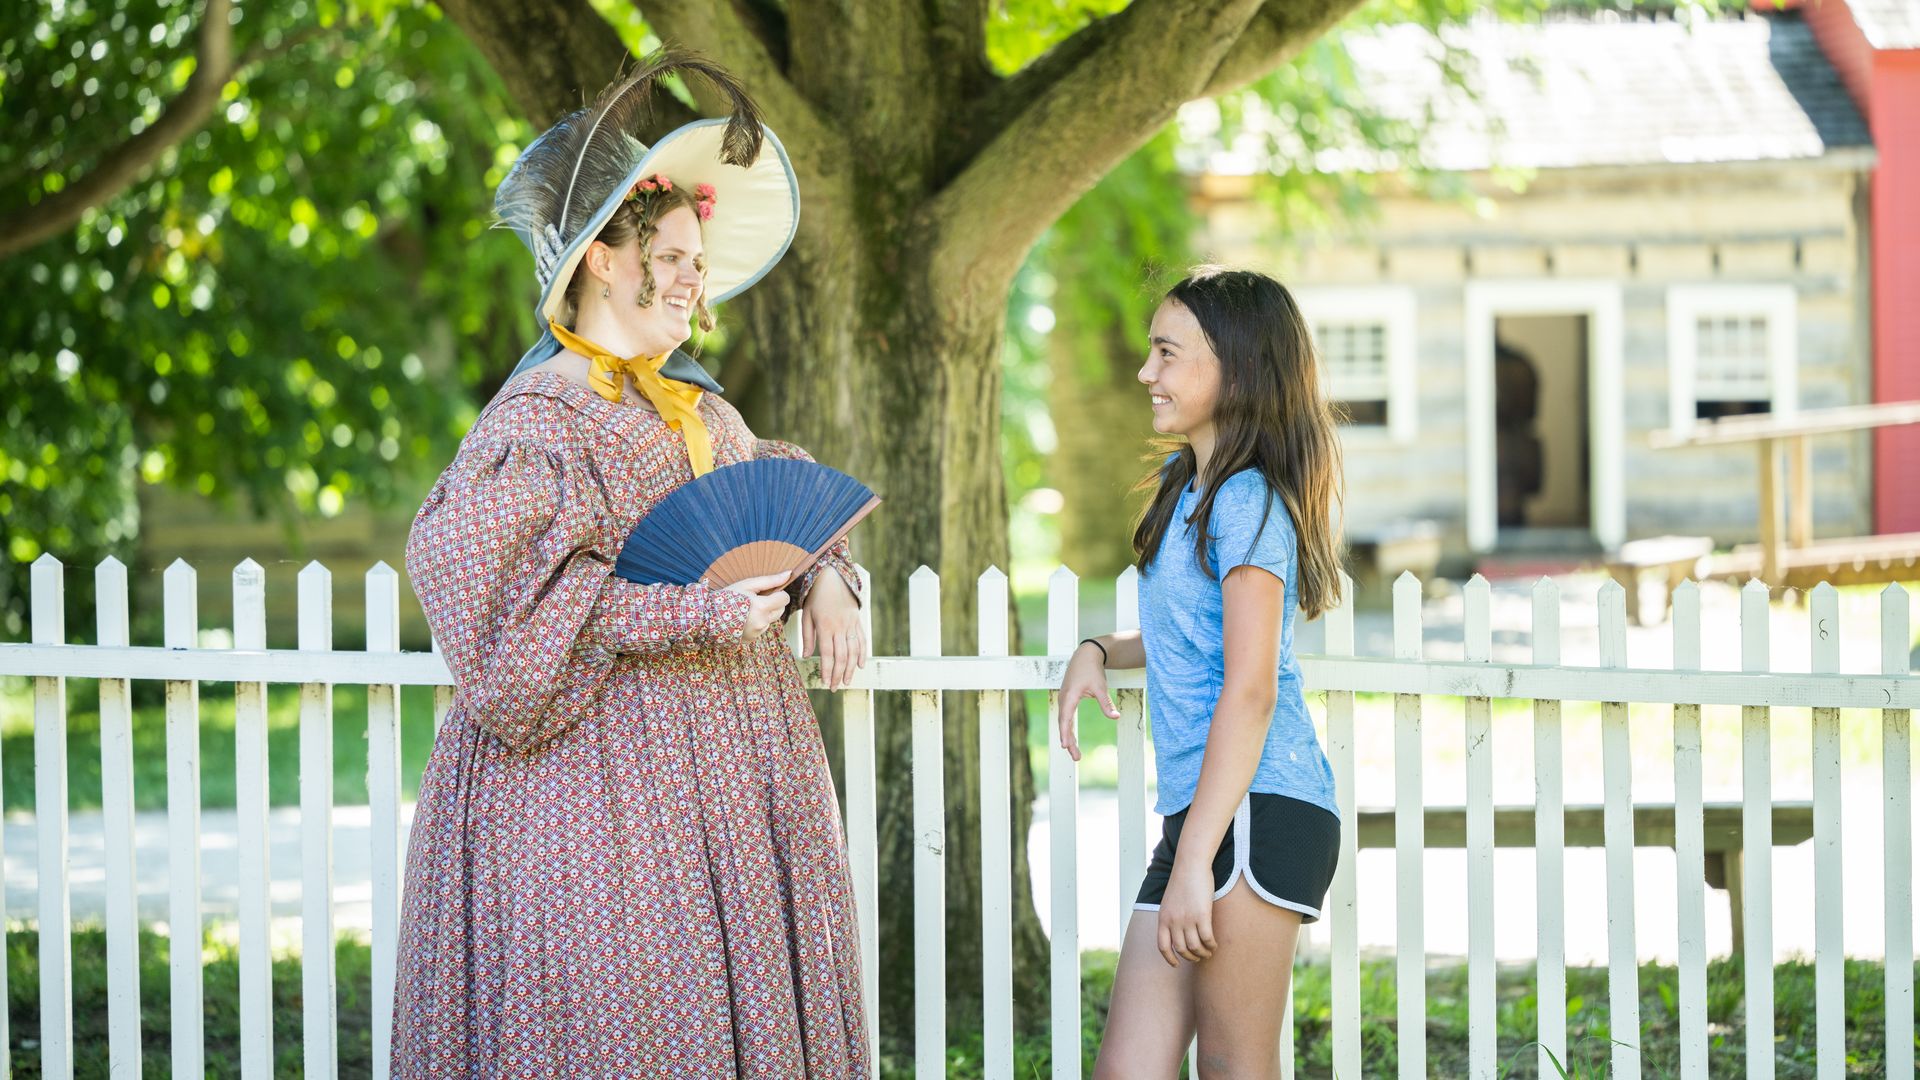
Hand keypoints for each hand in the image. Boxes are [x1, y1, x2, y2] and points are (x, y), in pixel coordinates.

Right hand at [720, 572, 792, 641]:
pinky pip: (761, 629)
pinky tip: (743, 619)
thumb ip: (769, 580)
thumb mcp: (747, 585)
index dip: (778, 593)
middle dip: (773, 603)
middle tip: (756, 599)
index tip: (768, 592)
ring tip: (747, 610)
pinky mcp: (752, 640)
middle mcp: (762, 622)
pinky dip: (757, 623)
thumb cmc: (727, 597)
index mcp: (762, 607)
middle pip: (780, 610)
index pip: (785, 599)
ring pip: (771, 620)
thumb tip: (789, 574)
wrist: (707, 617)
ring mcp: (757, 633)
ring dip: (764, 614)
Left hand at [801, 569, 866, 689]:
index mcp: (825, 626)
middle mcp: (840, 627)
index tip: (826, 683)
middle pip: (842, 656)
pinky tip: (860, 665)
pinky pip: (862, 640)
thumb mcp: (807, 615)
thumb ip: (808, 637)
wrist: (833, 577)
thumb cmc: (815, 597)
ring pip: (854, 651)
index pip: (828, 654)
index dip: (828, 671)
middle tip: (836, 687)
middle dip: (839, 674)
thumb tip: (806, 656)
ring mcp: (851, 624)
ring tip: (847, 681)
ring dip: (851, 668)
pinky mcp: (857, 621)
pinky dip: (862, 653)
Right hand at [1054, 640, 1117, 762]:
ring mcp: (1064, 700)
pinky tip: (1071, 739)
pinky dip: (1068, 729)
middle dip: (1069, 741)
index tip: (1065, 746)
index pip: (1066, 719)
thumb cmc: (1092, 670)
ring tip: (1075, 753)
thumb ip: (1106, 703)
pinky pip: (1066, 718)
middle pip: (1064, 724)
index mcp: (1069, 696)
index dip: (1065, 733)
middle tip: (1076, 758)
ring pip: (1064, 722)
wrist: (1085, 655)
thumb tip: (1115, 717)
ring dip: (1068, 737)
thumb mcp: (1100, 687)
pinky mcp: (1067, 700)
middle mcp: (1063, 699)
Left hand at [1156, 858, 1217, 966]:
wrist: (1190, 865)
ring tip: (1209, 952)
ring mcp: (1187, 919)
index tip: (1177, 964)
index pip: (1163, 946)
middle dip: (1191, 957)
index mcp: (1163, 918)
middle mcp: (1173, 921)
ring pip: (1195, 946)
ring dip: (1203, 953)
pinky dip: (1211, 945)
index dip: (1170, 958)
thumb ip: (1171, 917)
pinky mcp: (1202, 915)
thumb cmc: (1182, 881)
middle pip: (1182, 949)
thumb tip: (1178, 933)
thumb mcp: (1169, 902)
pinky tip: (1214, 945)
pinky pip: (1207, 938)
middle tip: (1199, 957)